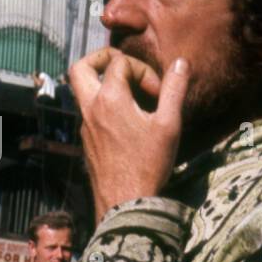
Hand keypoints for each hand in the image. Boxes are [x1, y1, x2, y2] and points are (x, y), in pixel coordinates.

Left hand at [69, 48, 188, 223]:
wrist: (124, 203)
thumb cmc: (147, 165)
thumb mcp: (169, 125)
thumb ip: (175, 90)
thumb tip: (181, 62)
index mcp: (109, 99)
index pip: (119, 62)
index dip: (142, 69)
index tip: (157, 92)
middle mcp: (90, 108)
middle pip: (80, 67)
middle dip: (102, 59)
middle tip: (125, 67)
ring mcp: (84, 125)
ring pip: (83, 90)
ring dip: (105, 83)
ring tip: (133, 97)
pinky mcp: (86, 140)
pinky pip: (90, 111)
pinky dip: (106, 104)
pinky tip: (129, 121)